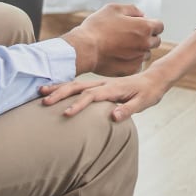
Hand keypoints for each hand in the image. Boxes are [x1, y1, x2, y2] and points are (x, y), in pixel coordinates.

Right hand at [39, 69, 171, 121]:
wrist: (153, 78)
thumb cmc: (148, 93)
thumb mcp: (143, 102)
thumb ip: (129, 109)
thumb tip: (114, 117)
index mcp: (113, 88)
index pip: (92, 97)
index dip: (79, 105)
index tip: (66, 114)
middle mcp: (103, 83)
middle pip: (78, 86)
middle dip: (61, 94)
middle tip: (44, 102)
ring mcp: (100, 82)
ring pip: (76, 83)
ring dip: (59, 88)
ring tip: (41, 92)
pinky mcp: (99, 84)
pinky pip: (79, 84)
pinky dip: (65, 86)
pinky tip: (54, 89)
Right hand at [62, 4, 164, 75]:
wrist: (84, 49)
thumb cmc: (97, 27)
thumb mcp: (114, 9)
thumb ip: (132, 10)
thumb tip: (142, 14)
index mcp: (144, 27)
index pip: (160, 26)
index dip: (151, 24)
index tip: (141, 26)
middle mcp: (145, 44)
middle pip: (156, 41)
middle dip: (147, 37)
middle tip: (131, 36)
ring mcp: (138, 58)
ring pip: (146, 54)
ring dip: (139, 50)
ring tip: (123, 47)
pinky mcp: (130, 70)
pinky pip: (137, 65)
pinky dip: (131, 62)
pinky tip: (119, 57)